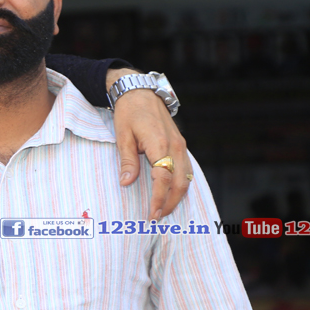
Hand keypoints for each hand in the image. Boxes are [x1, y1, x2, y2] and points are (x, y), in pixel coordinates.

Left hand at [108, 70, 189, 219]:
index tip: (152, 213)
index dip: (159, 198)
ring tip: (163, 210)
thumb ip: (127, 161)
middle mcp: (175, 146)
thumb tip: (126, 183)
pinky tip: (171, 193)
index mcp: (160, 144)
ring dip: (177, 196)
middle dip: (170, 203)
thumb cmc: (129, 113)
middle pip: (180, 182)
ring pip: (186, 177)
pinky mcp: (180, 144)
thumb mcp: (122, 137)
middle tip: (156, 217)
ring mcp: (180, 145)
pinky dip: (181, 184)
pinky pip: (186, 169)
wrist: (140, 92)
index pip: (163, 178)